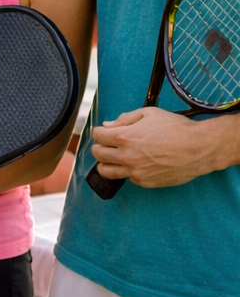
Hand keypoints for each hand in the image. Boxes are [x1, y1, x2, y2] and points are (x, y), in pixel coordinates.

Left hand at [91, 107, 227, 188]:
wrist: (198, 148)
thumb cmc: (175, 128)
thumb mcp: (148, 113)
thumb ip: (124, 119)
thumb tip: (107, 125)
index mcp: (124, 137)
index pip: (97, 135)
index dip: (99, 131)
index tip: (104, 132)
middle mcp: (126, 156)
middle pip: (98, 153)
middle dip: (100, 146)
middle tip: (107, 144)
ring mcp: (135, 171)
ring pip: (106, 171)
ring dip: (106, 163)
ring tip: (113, 157)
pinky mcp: (145, 182)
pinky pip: (127, 178)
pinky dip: (126, 171)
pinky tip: (135, 164)